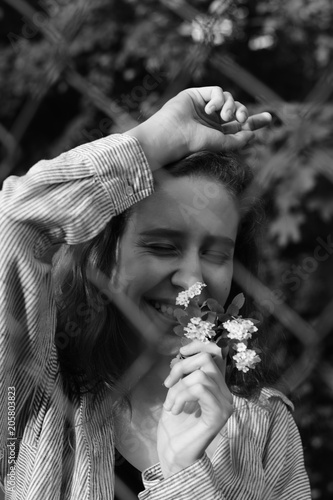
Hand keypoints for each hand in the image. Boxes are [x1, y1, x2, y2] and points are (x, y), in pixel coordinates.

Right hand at [125, 86, 270, 169]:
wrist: (172, 134)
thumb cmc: (193, 143)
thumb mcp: (221, 144)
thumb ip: (239, 140)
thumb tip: (252, 133)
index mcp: (217, 133)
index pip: (240, 125)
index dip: (254, 121)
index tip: (269, 118)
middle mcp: (211, 120)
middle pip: (237, 109)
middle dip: (244, 112)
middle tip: (242, 119)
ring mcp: (204, 106)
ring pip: (229, 99)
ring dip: (231, 107)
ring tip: (224, 117)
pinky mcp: (197, 94)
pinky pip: (218, 91)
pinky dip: (219, 99)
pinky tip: (210, 109)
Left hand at [157, 341, 232, 477]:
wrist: (173, 454)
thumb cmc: (174, 425)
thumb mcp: (176, 391)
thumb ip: (184, 373)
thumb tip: (182, 354)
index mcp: (217, 386)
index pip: (216, 353)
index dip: (199, 345)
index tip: (181, 352)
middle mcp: (225, 392)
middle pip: (207, 359)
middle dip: (181, 367)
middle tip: (168, 384)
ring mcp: (225, 404)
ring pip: (201, 375)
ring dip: (178, 388)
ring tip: (171, 404)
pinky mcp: (219, 415)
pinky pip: (200, 389)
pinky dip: (181, 395)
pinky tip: (175, 409)